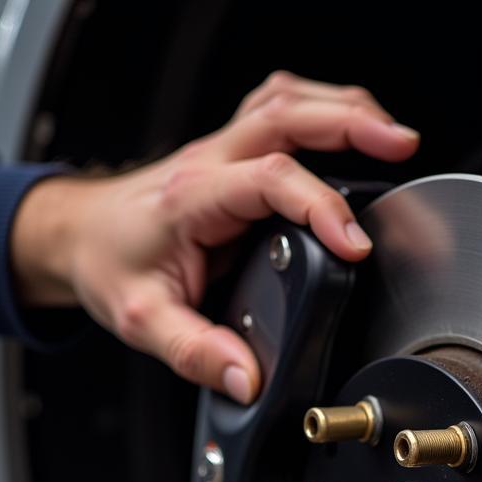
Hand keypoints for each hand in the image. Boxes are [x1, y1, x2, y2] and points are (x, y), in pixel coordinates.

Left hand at [10, 72, 419, 402]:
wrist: (80, 237)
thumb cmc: (110, 266)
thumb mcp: (143, 321)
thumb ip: (196, 352)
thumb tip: (247, 378)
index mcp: (193, 198)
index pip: (268, 180)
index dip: (320, 207)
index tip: (355, 246)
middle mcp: (210, 162)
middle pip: (286, 114)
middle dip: (352, 125)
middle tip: (401, 147)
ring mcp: (222, 152)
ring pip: (288, 102)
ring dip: (344, 110)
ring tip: (392, 136)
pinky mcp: (234, 156)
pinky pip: (283, 112)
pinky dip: (326, 113)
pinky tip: (353, 131)